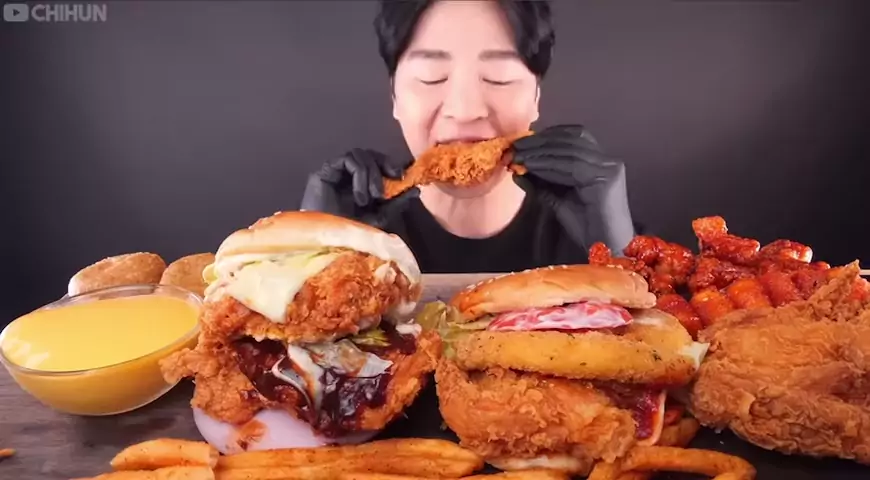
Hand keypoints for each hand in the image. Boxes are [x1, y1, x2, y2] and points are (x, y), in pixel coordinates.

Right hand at [300, 149, 418, 228]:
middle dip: (385, 164)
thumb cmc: (349, 236)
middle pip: (370, 154)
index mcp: (361, 184)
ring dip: (372, 174)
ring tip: (373, 198)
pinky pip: (348, 160)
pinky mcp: (325, 171)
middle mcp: (348, 175)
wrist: (325, 245)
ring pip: (360, 155)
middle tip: (394, 179)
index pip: (378, 163)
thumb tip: (415, 189)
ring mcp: (336, 172)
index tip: (403, 175)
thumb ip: (395, 203)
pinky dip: (360, 175)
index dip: (391, 164)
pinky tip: (360, 196)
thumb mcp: (379, 218)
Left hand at [512, 125, 635, 253]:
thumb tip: (517, 169)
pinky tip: (531, 167)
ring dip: (541, 152)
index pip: (572, 136)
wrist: (606, 249)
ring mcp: (609, 167)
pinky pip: (573, 166)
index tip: (521, 142)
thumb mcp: (556, 199)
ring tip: (519, 157)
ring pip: (570, 151)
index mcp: (599, 161)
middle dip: (540, 142)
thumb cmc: (585, 227)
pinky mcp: (607, 177)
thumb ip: (541, 183)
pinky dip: (549, 165)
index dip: (546, 136)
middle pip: (571, 139)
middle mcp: (607, 160)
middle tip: (515, 147)